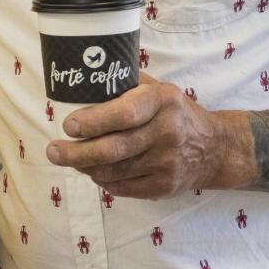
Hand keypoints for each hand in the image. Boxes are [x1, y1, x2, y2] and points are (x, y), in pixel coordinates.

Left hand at [45, 74, 252, 198]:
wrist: (215, 148)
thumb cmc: (175, 112)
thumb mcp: (158, 89)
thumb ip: (124, 85)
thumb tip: (80, 80)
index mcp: (163, 102)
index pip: (123, 114)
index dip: (92, 122)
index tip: (68, 126)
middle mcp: (167, 133)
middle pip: (113, 149)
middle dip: (76, 153)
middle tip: (54, 151)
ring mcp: (167, 163)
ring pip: (113, 171)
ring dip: (86, 167)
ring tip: (71, 159)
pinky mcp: (164, 186)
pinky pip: (123, 188)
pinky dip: (103, 181)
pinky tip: (94, 171)